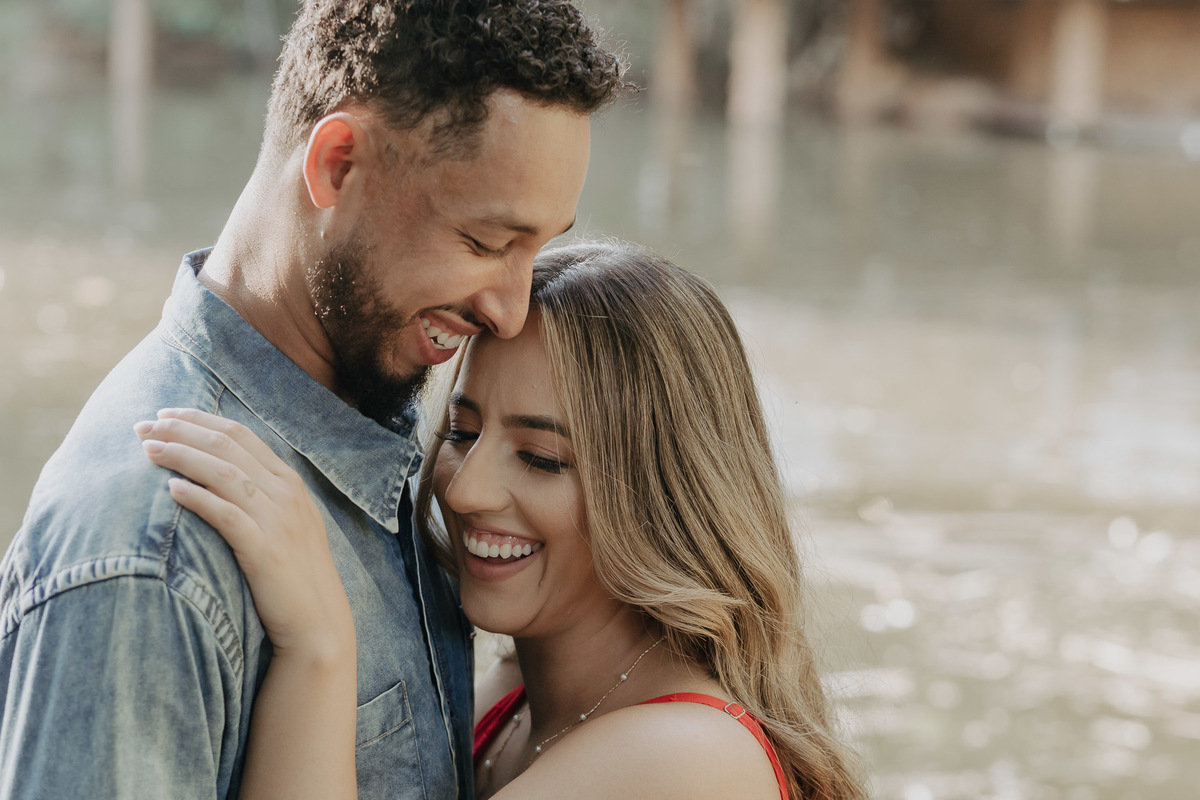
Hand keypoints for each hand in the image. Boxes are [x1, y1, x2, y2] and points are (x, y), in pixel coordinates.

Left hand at [134, 408, 354, 661]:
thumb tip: (219, 472)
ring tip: (148, 451)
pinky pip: (227, 514)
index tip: (164, 414)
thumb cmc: (294, 575)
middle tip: (143, 427)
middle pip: (228, 446)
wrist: (318, 622)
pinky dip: (198, 498)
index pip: (241, 435)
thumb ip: (262, 495)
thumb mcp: (287, 523)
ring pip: (224, 472)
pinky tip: (172, 490)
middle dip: (182, 430)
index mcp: (290, 482)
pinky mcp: (266, 550)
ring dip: (182, 456)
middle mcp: (286, 493)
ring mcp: (278, 520)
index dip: (200, 420)